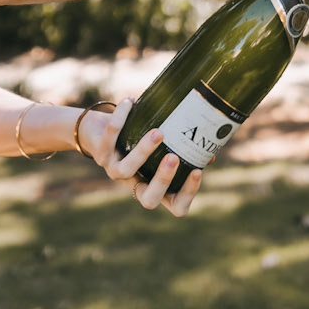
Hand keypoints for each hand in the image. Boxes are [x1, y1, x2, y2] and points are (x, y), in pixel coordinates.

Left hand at [76, 97, 202, 217]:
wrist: (96, 131)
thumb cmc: (136, 137)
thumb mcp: (159, 148)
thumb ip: (182, 150)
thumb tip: (212, 150)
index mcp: (153, 186)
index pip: (176, 206)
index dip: (187, 194)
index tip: (198, 170)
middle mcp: (134, 184)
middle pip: (149, 199)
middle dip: (163, 179)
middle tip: (174, 157)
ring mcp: (114, 171)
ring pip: (125, 171)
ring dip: (143, 151)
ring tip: (158, 132)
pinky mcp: (100, 153)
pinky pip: (111, 136)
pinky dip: (121, 117)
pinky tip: (131, 101)